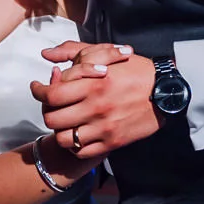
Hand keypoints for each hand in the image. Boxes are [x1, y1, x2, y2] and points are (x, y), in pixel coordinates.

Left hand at [30, 41, 156, 159]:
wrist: (166, 91)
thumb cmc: (134, 69)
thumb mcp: (104, 53)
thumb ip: (72, 51)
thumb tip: (46, 55)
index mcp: (93, 83)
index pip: (52, 94)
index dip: (38, 91)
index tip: (37, 87)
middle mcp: (96, 107)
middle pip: (52, 119)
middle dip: (47, 110)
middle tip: (52, 105)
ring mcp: (104, 127)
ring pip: (64, 139)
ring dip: (60, 130)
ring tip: (64, 121)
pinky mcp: (113, 142)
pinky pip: (82, 151)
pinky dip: (75, 145)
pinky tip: (78, 132)